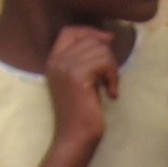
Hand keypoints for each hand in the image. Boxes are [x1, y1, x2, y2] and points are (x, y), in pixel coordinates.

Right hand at [43, 27, 119, 149]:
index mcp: (53, 60)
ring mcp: (65, 68)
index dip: (91, 32)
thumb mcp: (83, 78)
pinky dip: (113, 78)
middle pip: (90, 39)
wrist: (75, 136)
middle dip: (107, 55)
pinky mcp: (77, 77)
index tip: (107, 44)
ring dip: (112, 69)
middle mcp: (56, 61)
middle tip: (109, 78)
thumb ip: (88, 57)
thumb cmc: (82, 111)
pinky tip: (111, 94)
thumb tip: (108, 37)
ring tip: (110, 88)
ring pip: (101, 50)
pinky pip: (105, 63)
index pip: (70, 30)